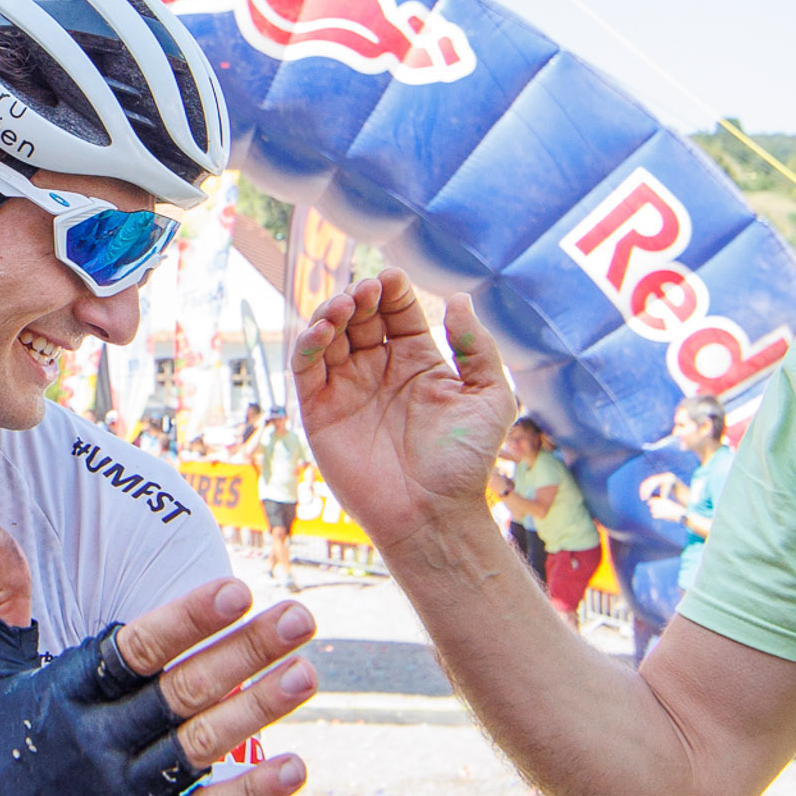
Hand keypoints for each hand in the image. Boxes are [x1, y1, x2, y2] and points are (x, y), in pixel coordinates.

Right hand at [0, 529, 311, 795]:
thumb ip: (8, 604)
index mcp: (65, 695)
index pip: (135, 650)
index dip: (186, 620)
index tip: (237, 591)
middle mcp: (95, 744)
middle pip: (181, 692)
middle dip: (246, 652)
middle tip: (302, 618)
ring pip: (199, 747)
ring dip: (257, 710)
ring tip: (307, 674)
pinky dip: (248, 793)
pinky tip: (293, 767)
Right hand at [291, 270, 515, 553]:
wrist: (434, 514)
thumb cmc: (466, 462)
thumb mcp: (490, 397)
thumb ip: (477, 347)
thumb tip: (458, 298)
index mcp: (417, 362)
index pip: (398, 311)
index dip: (393, 291)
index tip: (393, 280)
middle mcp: (379, 371)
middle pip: (360, 316)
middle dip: (359, 296)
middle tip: (365, 293)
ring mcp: (348, 390)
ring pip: (328, 335)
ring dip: (330, 312)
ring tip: (344, 307)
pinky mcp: (321, 413)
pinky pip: (305, 369)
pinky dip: (306, 343)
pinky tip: (322, 331)